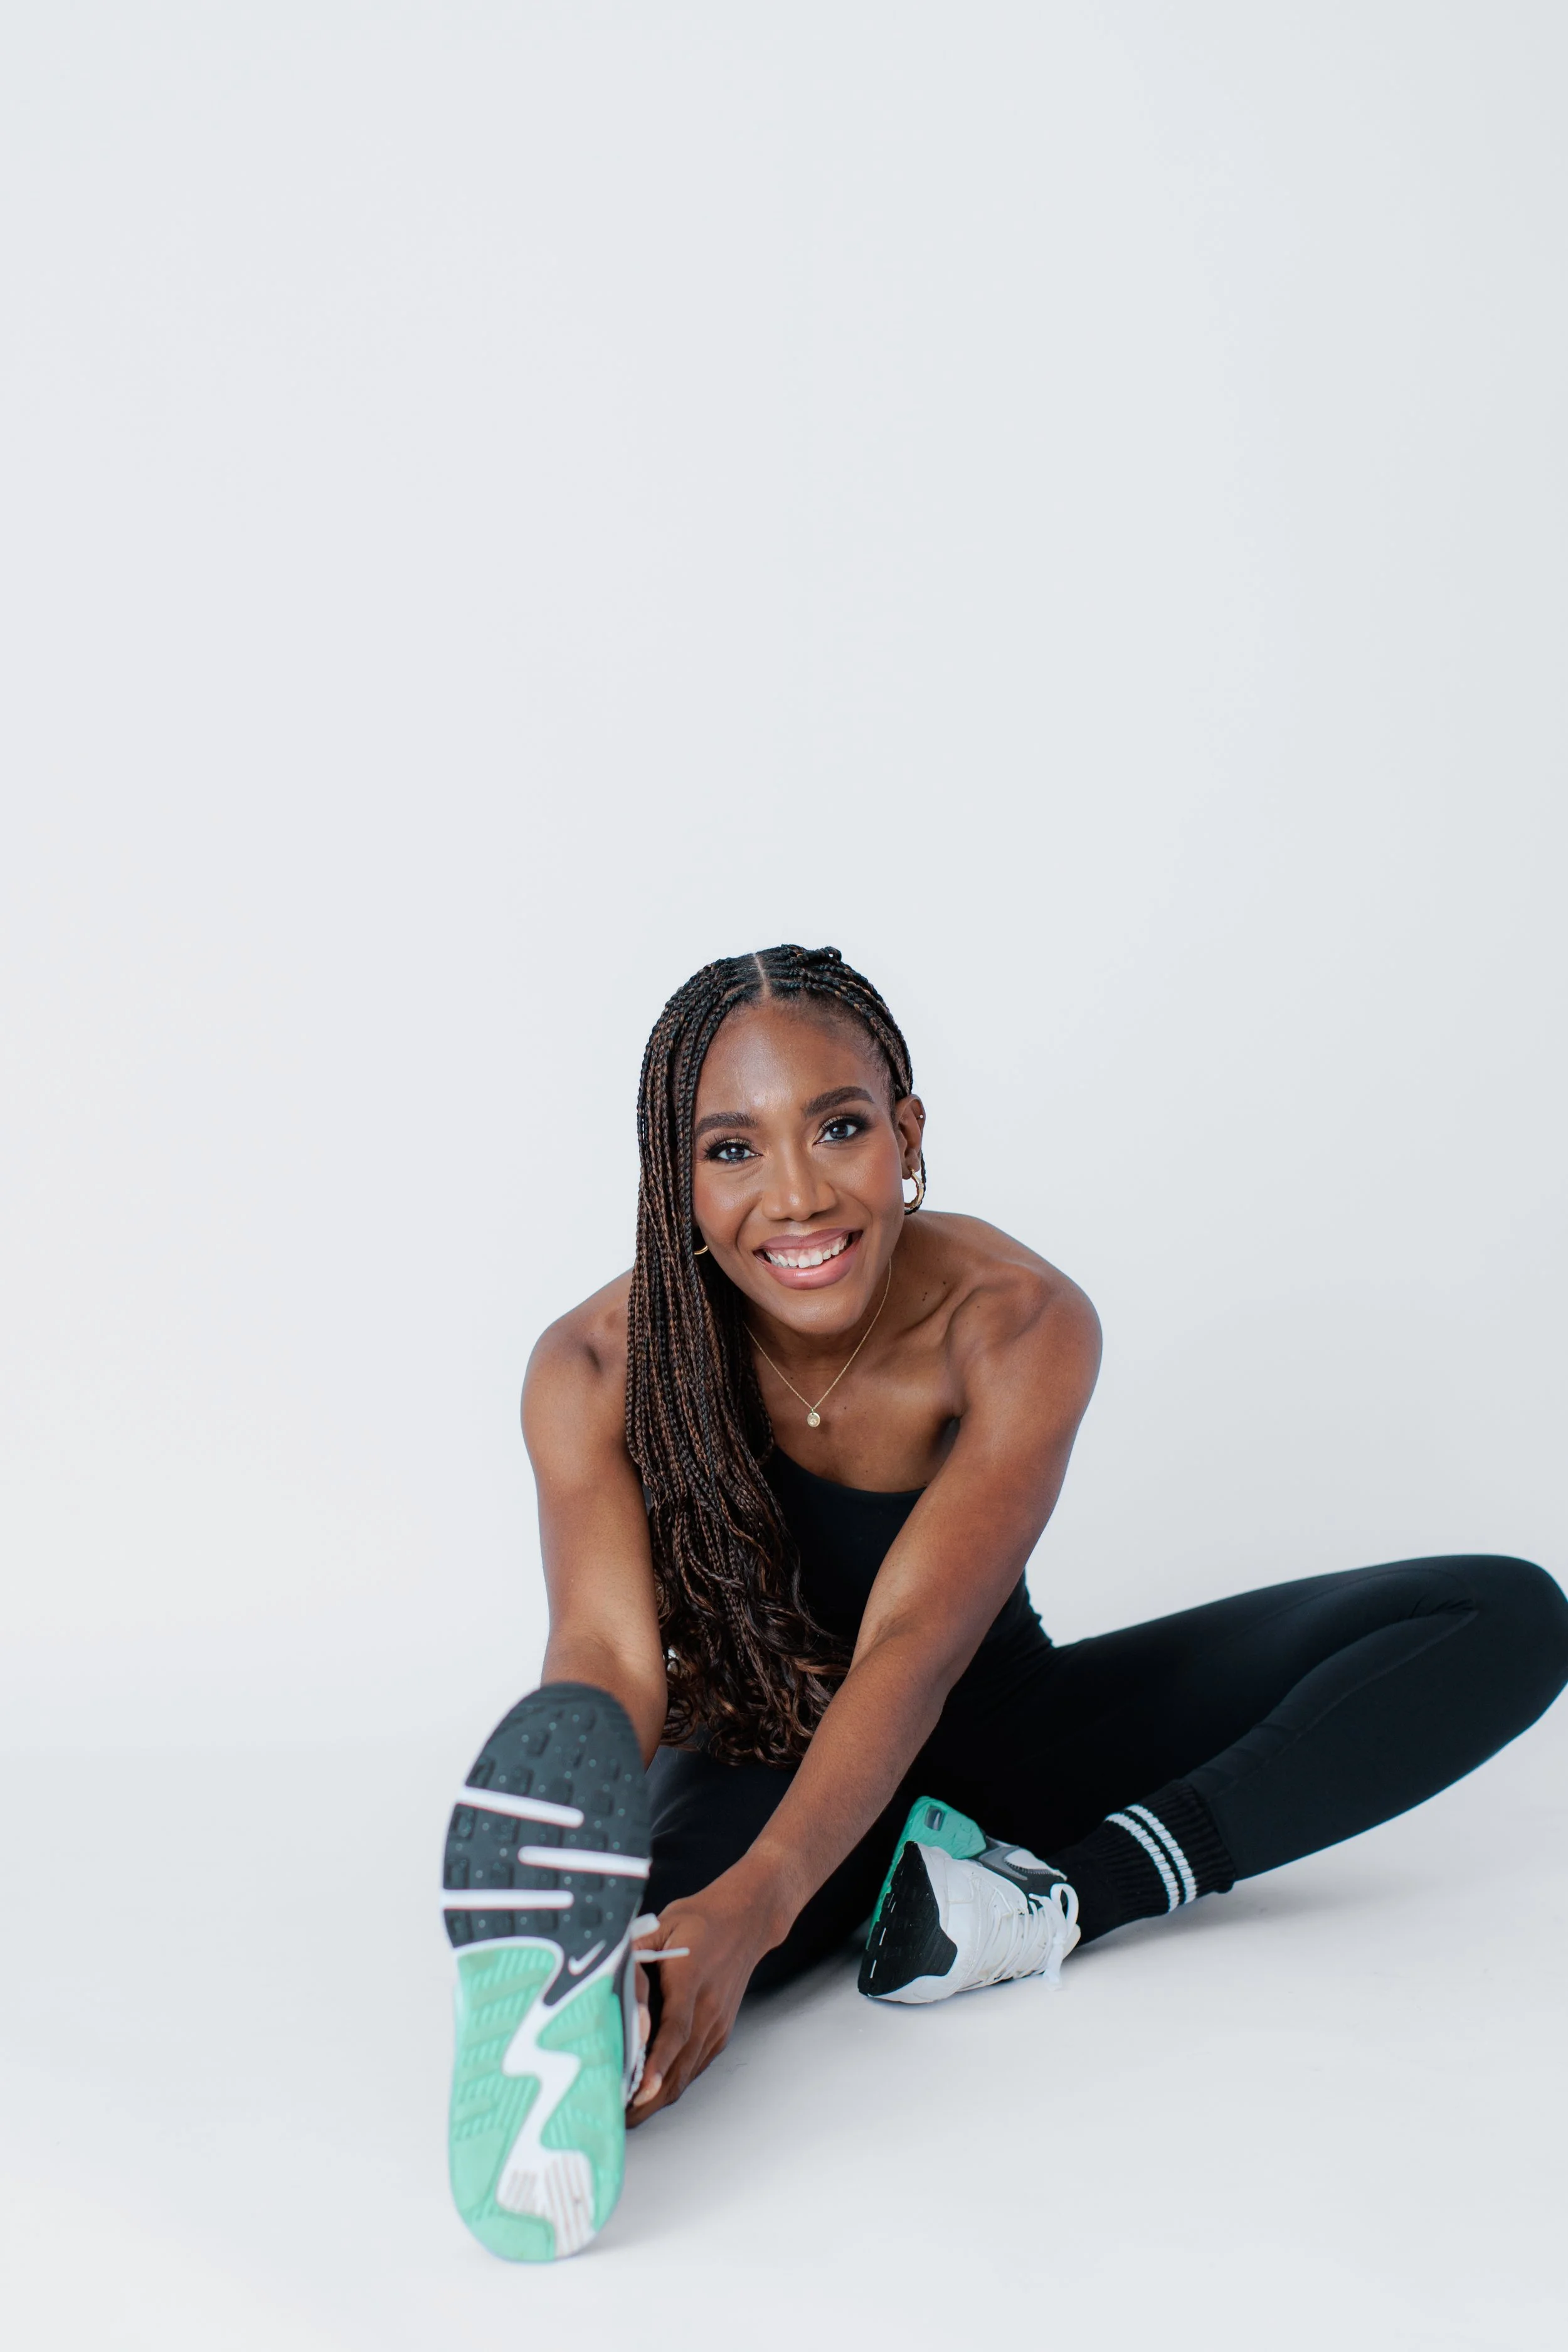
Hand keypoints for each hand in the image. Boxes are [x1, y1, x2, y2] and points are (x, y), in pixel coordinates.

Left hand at [626, 1865, 785, 2123]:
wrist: (747, 1919)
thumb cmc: (702, 1920)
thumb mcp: (664, 1924)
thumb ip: (636, 1949)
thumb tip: (603, 1970)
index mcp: (690, 1980)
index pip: (674, 2030)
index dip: (656, 2064)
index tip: (639, 2091)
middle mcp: (708, 2008)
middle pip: (679, 2065)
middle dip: (649, 2098)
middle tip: (616, 2120)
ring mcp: (717, 2023)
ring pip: (688, 2073)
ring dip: (660, 2098)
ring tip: (627, 2116)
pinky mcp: (721, 2030)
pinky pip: (696, 2065)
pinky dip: (674, 2083)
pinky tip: (652, 2093)